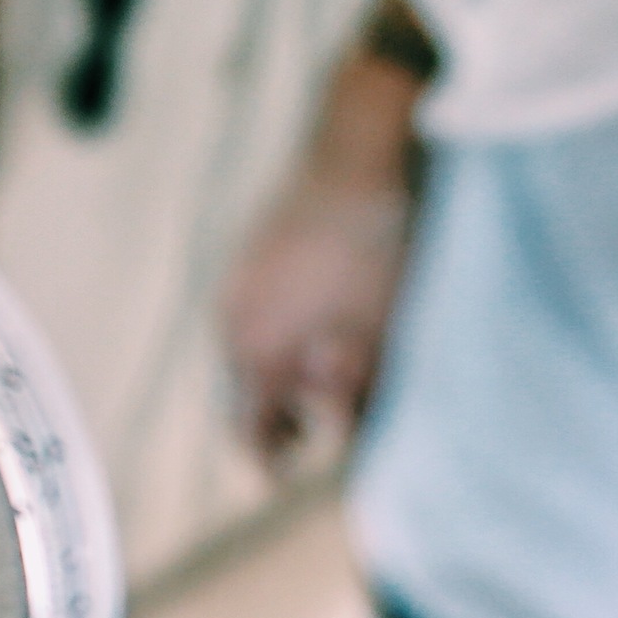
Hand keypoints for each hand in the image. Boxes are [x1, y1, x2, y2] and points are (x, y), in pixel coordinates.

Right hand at [223, 42, 427, 461]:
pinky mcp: (258, 243)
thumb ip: (361, 397)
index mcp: (254, 347)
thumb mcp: (386, 336)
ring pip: (248, 343)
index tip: (285, 477)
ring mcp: (240, 274)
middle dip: (271, 414)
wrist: (369, 140)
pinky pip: (258, 305)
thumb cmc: (386, 247)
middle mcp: (232, 315)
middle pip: (241, 386)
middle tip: (304, 435)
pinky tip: (320, 316)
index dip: (267, 457)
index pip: (247, 426)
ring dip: (278, 368)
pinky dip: (281, 328)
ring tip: (318, 376)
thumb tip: (348, 441)